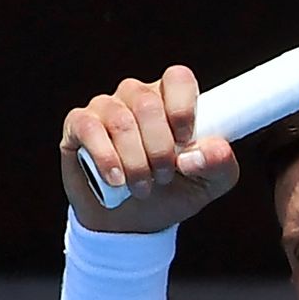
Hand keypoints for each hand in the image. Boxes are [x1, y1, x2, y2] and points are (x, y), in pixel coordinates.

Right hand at [59, 65, 238, 233]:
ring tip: (143, 187)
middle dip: (160, 148)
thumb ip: (220, 163)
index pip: (178, 78)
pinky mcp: (78, 125)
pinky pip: (89, 128)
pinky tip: (116, 180)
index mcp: (172, 99)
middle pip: (148, 103)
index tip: (186, 141)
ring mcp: (106, 107)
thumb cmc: (175, 191)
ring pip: (120, 120)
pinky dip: (106, 158)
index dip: (183, 107)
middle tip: (164, 176)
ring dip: (135, 161)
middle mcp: (138, 96)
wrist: (133, 222)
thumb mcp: (211, 183)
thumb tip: (199, 153)